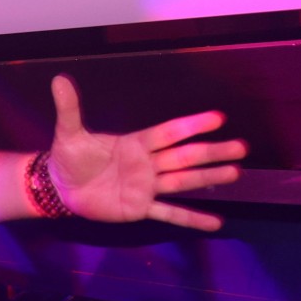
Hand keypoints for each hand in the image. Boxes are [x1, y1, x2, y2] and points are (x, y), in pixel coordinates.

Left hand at [47, 75, 245, 231]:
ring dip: (208, 178)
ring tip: (235, 172)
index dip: (191, 126)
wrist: (60, 188)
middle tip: (241, 147)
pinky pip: (169, 213)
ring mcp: (146, 187)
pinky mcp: (140, 208)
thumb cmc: (69, 158)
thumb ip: (69, 109)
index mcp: (135, 144)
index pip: (168, 133)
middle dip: (211, 152)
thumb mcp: (68, 133)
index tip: (218, 118)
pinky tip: (216, 222)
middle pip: (184, 156)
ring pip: (182, 182)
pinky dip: (191, 218)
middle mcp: (147, 164)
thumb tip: (58, 79)